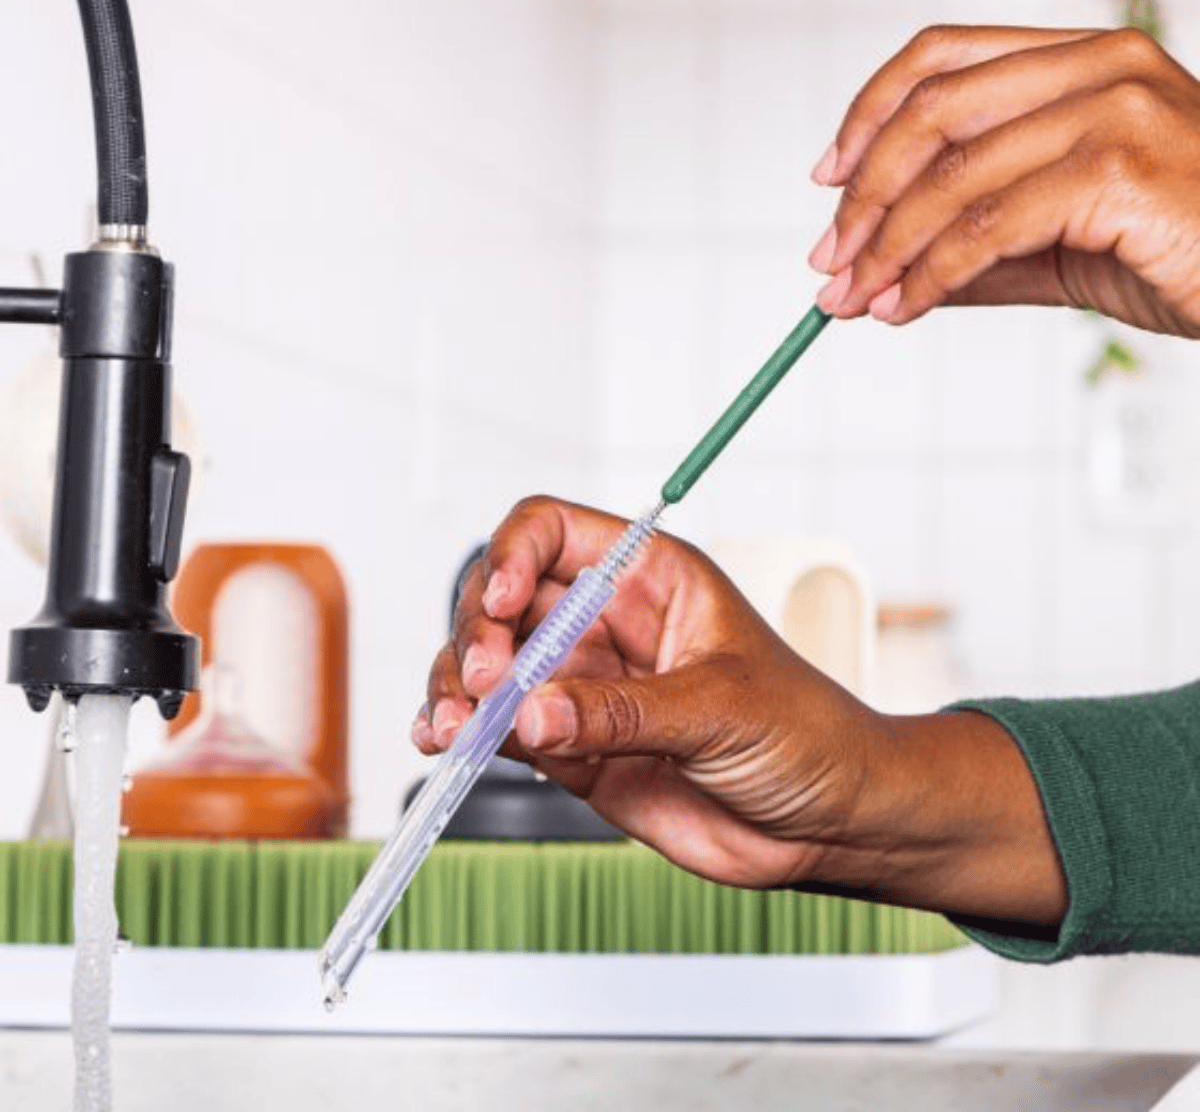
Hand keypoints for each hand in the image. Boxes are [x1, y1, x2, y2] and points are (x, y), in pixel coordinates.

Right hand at [416, 497, 1066, 927]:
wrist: (827, 822)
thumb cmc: (805, 732)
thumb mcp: (722, 706)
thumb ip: (624, 710)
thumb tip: (533, 711)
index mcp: (648, 577)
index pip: (552, 533)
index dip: (512, 555)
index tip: (500, 603)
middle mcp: (603, 623)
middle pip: (501, 599)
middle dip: (476, 633)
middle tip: (484, 683)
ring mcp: (582, 685)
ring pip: (490, 667)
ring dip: (457, 688)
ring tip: (453, 725)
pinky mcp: (570, 748)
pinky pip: (500, 730)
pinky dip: (464, 735)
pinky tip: (447, 743)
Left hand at [808, 26, 1199, 337]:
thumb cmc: (1182, 253)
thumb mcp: (1059, 245)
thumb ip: (975, 251)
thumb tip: (879, 280)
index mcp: (1081, 60)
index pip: (943, 56)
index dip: (869, 114)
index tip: (827, 178)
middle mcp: (1098, 65)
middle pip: (931, 111)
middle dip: (862, 196)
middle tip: (826, 262)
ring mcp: (1114, 108)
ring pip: (952, 176)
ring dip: (884, 248)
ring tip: (851, 300)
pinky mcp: (1119, 169)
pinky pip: (987, 227)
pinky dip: (929, 275)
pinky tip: (904, 308)